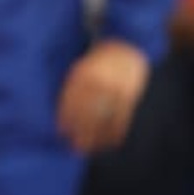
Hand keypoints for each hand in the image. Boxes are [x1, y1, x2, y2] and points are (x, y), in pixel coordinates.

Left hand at [56, 39, 149, 153]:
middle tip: (75, 146)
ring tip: (90, 149)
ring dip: (98, 136)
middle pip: (88, 111)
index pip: (72, 99)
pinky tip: (109, 143)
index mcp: (84, 73)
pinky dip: (116, 132)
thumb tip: (64, 114)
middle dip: (81, 131)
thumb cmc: (98, 61)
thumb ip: (74, 87)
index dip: (66, 118)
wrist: (127, 45)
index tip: (62, 132)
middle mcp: (101, 81)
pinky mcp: (131, 94)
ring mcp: (118, 88)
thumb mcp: (81, 67)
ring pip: (106, 117)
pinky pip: (123, 117)